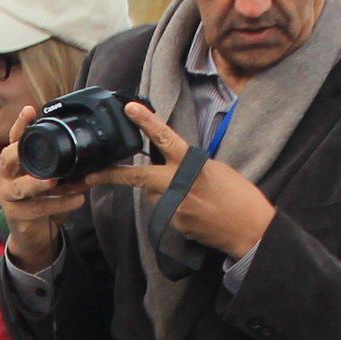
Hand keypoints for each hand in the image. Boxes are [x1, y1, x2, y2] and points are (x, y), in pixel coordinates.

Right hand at [0, 104, 84, 268]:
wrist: (34, 234)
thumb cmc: (41, 200)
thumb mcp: (51, 179)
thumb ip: (62, 166)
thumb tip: (90, 151)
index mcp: (15, 163)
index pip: (14, 139)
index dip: (21, 125)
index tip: (30, 110)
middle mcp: (7, 177)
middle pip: (7, 158)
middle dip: (18, 150)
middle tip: (34, 147)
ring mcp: (9, 196)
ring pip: (21, 187)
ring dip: (37, 183)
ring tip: (54, 181)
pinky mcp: (17, 214)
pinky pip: (39, 207)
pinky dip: (60, 203)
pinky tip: (77, 200)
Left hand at [91, 102, 275, 260]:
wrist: (251, 230)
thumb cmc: (239, 196)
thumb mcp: (216, 170)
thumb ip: (189, 165)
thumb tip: (169, 164)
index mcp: (193, 165)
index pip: (166, 138)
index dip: (147, 122)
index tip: (130, 109)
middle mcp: (180, 186)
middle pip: (137, 177)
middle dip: (111, 175)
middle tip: (89, 174)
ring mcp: (175, 208)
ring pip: (152, 195)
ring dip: (159, 192)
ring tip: (190, 196)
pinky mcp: (175, 226)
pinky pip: (165, 212)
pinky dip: (173, 209)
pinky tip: (195, 212)